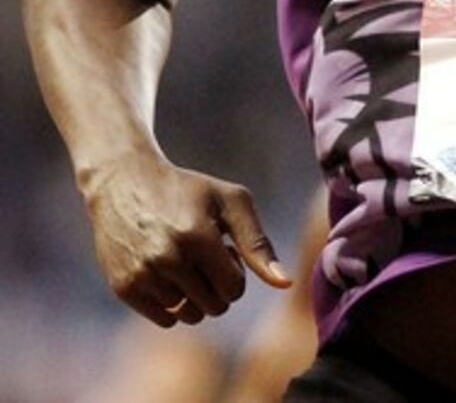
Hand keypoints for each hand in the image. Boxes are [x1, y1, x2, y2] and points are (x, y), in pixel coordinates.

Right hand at [83, 151, 291, 326]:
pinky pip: (165, 320)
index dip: (236, 273)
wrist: (124, 183)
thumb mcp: (231, 202)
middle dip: (218, 287)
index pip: (234, 289)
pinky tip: (167, 275)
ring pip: (190, 315)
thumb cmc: (188, 191)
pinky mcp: (123, 286)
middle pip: (214, 305)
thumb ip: (259, 244)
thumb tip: (286, 284)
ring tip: (184, 262)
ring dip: (194, 295)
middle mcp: (167, 258)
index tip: (224, 250)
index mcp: (198, 236)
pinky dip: (173, 305)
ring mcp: (142, 274)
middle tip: (204, 256)